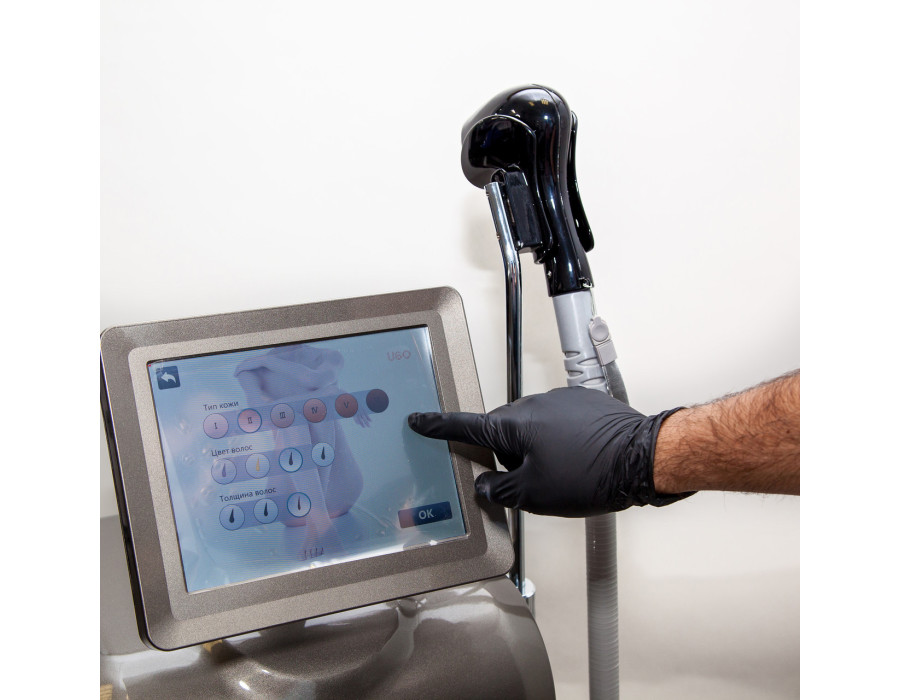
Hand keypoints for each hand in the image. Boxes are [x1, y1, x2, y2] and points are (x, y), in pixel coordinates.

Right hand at [407, 387, 693, 516]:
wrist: (644, 458)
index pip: (466, 426)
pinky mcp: (584, 403)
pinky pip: (558, 422)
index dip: (439, 427)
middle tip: (528, 482)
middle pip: (503, 431)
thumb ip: (499, 489)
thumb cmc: (593, 475)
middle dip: (508, 456)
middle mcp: (535, 405)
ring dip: (537, 449)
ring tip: (564, 474)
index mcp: (515, 425)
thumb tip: (485, 486)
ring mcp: (561, 400)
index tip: (420, 420)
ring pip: (532, 427)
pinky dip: (561, 440)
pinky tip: (579, 460)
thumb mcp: (534, 495)